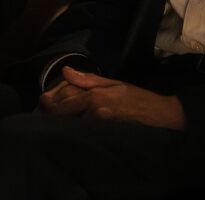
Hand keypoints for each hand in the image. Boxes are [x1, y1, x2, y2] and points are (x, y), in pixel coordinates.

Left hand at [37, 67, 185, 129]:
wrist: (162, 115)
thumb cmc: (138, 98)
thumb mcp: (113, 83)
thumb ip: (88, 79)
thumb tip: (65, 71)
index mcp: (94, 93)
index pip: (63, 97)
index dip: (49, 103)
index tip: (43, 105)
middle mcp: (94, 106)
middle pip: (61, 113)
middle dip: (51, 115)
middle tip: (45, 116)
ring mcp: (99, 121)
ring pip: (70, 124)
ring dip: (62, 124)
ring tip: (55, 126)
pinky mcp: (105, 132)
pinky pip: (83, 132)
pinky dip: (76, 132)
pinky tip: (73, 133)